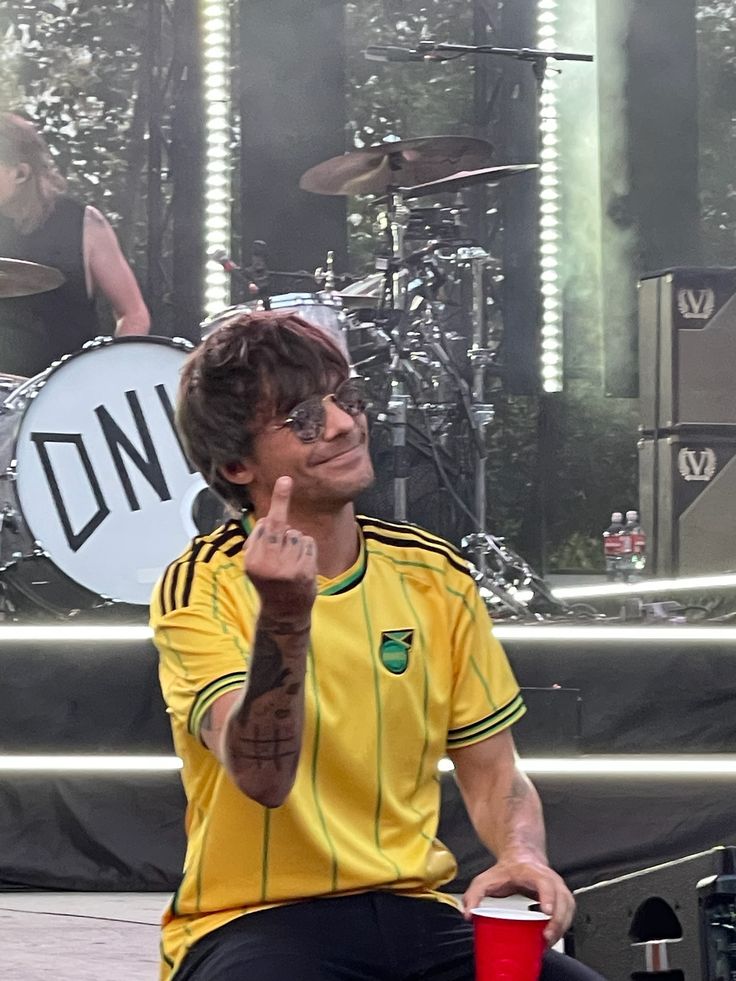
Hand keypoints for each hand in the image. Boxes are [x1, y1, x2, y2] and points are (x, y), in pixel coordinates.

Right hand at [244, 476, 316, 631]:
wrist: (284, 613)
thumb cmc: (270, 582)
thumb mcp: (255, 564)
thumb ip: (259, 542)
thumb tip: (269, 519)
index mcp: (251, 560)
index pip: (264, 525)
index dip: (275, 509)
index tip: (284, 481)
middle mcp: (267, 563)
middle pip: (279, 525)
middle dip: (282, 504)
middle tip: (285, 482)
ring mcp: (286, 568)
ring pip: (296, 535)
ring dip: (296, 543)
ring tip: (291, 562)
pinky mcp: (304, 573)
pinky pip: (308, 544)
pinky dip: (308, 550)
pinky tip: (302, 566)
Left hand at [462, 858, 575, 945]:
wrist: (520, 857)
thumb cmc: (507, 870)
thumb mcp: (486, 879)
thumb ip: (474, 894)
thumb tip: (469, 914)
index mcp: (533, 872)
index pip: (545, 883)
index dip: (548, 897)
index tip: (546, 912)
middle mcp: (550, 879)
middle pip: (562, 899)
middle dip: (557, 920)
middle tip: (546, 937)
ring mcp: (558, 887)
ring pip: (568, 907)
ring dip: (562, 926)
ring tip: (548, 941)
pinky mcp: (562, 897)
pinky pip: (569, 912)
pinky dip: (563, 925)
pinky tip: (552, 936)